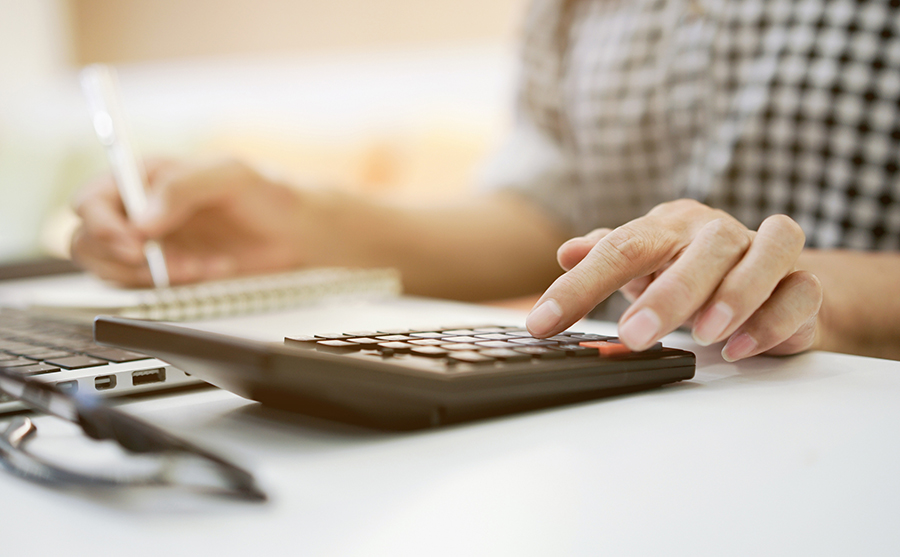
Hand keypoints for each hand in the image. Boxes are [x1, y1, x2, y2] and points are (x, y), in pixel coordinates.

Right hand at [71, 158, 310, 285]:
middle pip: (86, 239)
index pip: (91, 200)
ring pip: (111, 269)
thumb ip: (184, 188)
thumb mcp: (230, 176)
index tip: (135, 242)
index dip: (101, 224)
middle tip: (158, 261)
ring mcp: (149, 244)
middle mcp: (137, 210)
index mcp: (143, 177)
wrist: (294, 232)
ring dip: (151, 274)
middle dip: (119, 257)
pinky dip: (177, 284)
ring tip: (197, 263)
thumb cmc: (265, 194)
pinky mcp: (166, 272)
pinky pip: (148, 287)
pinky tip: (211, 268)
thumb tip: (143, 219)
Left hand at [525, 199, 822, 360]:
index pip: (621, 247)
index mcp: (670, 227)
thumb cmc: (691, 269)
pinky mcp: (804, 283)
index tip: (543, 324)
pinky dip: (774, 319)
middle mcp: (718, 232)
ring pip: (765, 254)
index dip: (578, 287)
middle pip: (701, 248)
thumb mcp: (643, 263)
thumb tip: (566, 252)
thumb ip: (606, 257)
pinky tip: (742, 346)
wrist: (769, 277)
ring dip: (735, 295)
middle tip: (634, 336)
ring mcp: (766, 253)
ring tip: (704, 335)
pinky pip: (802, 292)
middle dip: (668, 294)